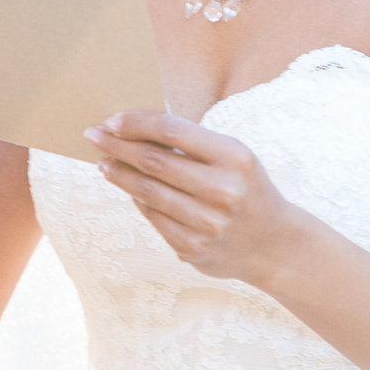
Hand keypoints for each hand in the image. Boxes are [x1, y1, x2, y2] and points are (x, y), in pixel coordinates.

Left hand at [86, 110, 315, 286]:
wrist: (276, 245)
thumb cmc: (246, 188)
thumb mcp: (234, 158)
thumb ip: (192, 145)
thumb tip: (135, 130)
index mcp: (235, 157)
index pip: (173, 130)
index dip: (137, 123)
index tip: (112, 120)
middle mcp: (223, 190)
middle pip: (154, 162)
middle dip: (117, 146)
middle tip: (93, 136)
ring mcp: (207, 223)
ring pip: (148, 192)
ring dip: (119, 174)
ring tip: (104, 163)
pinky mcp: (193, 249)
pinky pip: (153, 218)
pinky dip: (137, 200)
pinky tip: (128, 189)